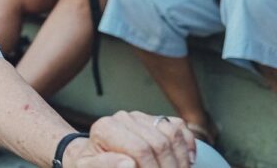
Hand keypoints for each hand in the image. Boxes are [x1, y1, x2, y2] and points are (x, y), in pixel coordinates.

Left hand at [67, 111, 195, 167]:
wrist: (93, 157)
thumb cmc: (91, 165)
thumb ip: (102, 166)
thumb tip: (129, 163)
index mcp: (106, 127)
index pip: (141, 150)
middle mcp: (123, 117)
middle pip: (159, 144)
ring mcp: (141, 117)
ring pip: (172, 135)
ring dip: (180, 161)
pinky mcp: (155, 120)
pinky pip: (180, 128)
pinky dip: (188, 146)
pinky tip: (186, 163)